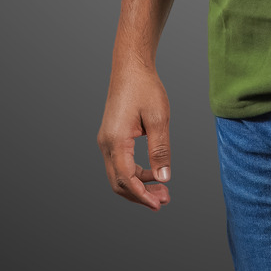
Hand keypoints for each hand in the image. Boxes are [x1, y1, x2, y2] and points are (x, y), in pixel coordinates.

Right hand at [97, 63, 171, 210]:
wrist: (130, 67)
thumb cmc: (145, 87)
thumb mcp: (158, 118)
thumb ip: (160, 150)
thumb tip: (164, 178)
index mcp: (115, 141)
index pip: (126, 179)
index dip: (142, 195)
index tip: (159, 204)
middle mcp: (106, 144)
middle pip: (119, 182)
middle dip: (140, 194)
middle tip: (164, 199)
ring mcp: (106, 141)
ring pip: (118, 174)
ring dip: (138, 185)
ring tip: (161, 188)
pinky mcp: (111, 137)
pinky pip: (119, 163)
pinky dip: (134, 173)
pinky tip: (151, 173)